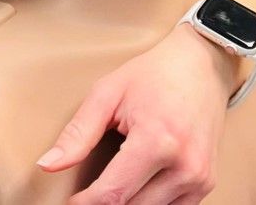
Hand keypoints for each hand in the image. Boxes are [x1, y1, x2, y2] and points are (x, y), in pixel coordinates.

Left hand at [37, 24, 238, 203]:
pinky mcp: (207, 183)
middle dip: (104, 204)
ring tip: (110, 185)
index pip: (114, 193)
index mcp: (157, 141)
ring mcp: (200, 178)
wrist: (200, 65)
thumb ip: (78, 133)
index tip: (71, 201)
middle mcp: (185, 166)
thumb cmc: (153, 74)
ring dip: (127, 204)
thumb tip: (48, 164)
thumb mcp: (108, 93)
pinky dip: (149, 203)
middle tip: (85, 194)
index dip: (86, 203)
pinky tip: (135, 187)